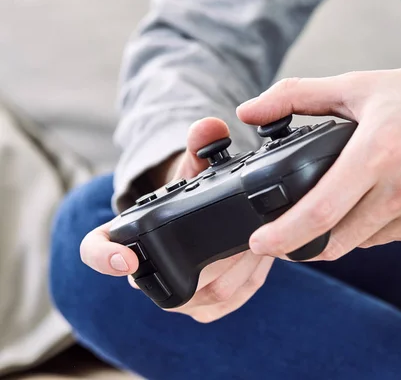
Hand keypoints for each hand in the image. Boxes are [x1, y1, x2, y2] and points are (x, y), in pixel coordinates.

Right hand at [80, 117, 273, 322]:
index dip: (105, 257)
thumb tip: (211, 128)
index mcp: (129, 238)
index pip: (96, 251)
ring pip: (213, 292)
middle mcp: (146, 276)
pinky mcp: (207, 309)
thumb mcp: (192, 170)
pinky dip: (256, 274)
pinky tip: (266, 252)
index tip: (126, 259)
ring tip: (263, 233)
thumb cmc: (188, 197)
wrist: (204, 223)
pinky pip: (233, 298)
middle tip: (249, 227)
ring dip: (246, 261)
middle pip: (175, 278)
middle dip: (220, 251)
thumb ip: (199, 146)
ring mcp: (177, 299)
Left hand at [237, 52, 400, 260]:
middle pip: (336, 240)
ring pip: (364, 242)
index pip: (320, 212)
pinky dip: (378, 226)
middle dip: (307, 240)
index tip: (259, 243)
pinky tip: (389, 197)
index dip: (283, 236)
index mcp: (380, 151)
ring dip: (346, 229)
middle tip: (293, 226)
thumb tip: (248, 111)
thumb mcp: (360, 86)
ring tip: (354, 194)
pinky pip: (393, 239)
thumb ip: (297, 96)